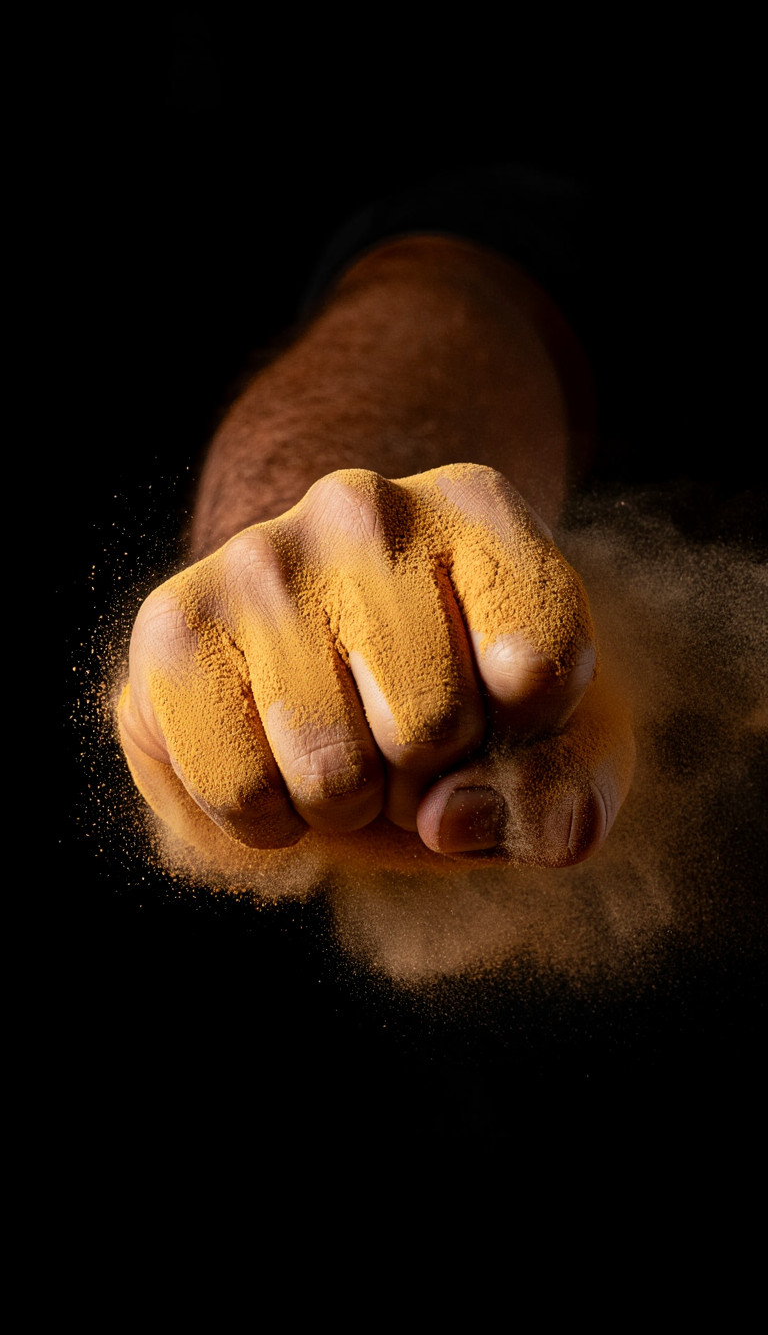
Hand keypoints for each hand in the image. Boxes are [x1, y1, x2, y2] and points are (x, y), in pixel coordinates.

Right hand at [118, 464, 633, 867]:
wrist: (330, 675)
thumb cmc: (464, 704)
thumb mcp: (561, 746)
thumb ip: (566, 794)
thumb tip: (449, 817)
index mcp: (477, 512)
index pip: (541, 670)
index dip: (531, 732)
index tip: (507, 701)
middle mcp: (364, 511)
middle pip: (432, 727)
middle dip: (429, 775)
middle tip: (405, 734)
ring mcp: (259, 560)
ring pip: (333, 772)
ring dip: (347, 805)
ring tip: (341, 743)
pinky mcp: (173, 627)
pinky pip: (241, 795)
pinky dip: (271, 823)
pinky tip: (275, 760)